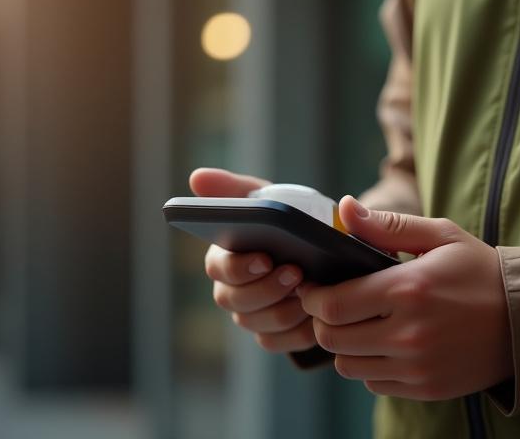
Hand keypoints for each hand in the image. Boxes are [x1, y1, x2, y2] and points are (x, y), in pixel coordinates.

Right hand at [190, 168, 316, 352]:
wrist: (323, 246)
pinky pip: (280, 342)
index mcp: (223, 257)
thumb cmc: (288, 219)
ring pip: (260, 325)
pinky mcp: (272, 335)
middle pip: (237, 302)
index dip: (240, 267)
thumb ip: (232, 189)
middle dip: (268, 290)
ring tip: (312, 292)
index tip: (265, 259)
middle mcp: (232, 291)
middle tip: (297, 273)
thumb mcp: (264, 197)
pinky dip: (300, 331)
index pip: (219, 269)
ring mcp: (251, 316)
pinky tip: (318, 316)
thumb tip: (196, 177)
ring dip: (286, 310)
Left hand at [298, 196, 512, 399]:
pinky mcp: (425, 388)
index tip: (313, 288)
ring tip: (360, 326)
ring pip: (347, 366)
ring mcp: (417, 367)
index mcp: (408, 290)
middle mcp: (408, 334)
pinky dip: (370, 367)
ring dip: (345, 346)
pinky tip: (386, 346)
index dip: (313, 296)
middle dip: (323, 320)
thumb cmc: (482, 272)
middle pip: (332, 339)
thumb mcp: (441, 236)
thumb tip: (344, 209)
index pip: (332, 304)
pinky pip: (374, 384)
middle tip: (334, 306)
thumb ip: (387, 226)